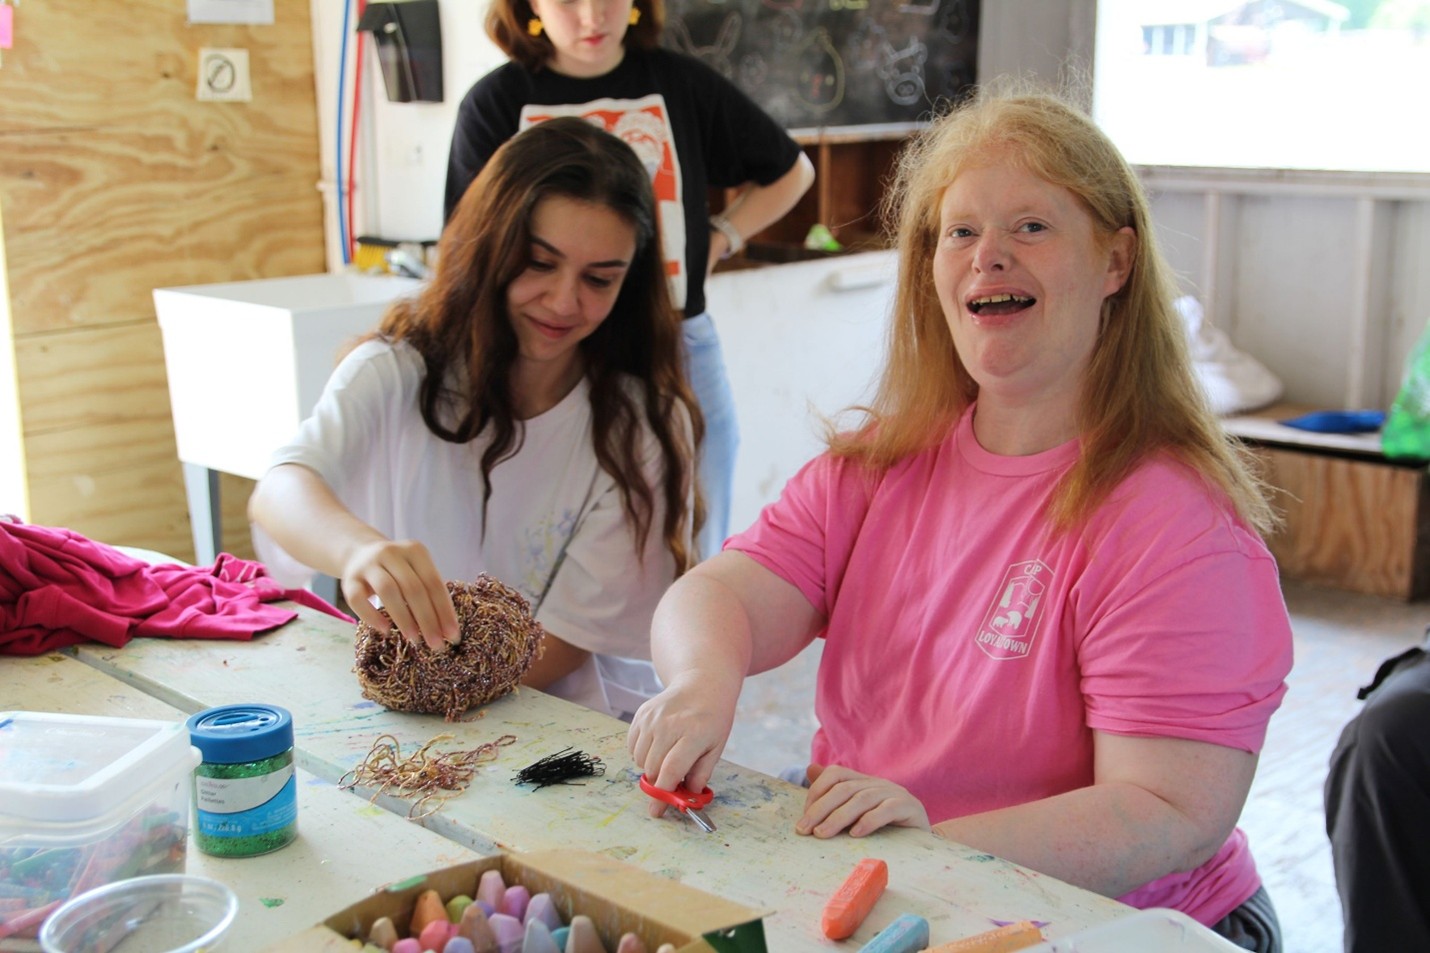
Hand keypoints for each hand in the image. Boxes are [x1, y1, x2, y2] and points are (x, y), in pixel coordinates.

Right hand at [340, 538, 458, 650]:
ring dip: (404, 618)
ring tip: (414, 639)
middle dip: (427, 619)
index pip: (433, 582)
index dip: (444, 610)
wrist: (359, 553)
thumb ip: (429, 593)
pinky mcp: (349, 579)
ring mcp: (368, 565)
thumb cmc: (397, 570)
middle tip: (436, 644)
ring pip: (388, 591)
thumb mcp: (415, 571)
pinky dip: (372, 616)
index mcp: (415, 551)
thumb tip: (447, 630)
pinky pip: (358, 599)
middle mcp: (391, 553)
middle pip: (413, 588)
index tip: (453, 635)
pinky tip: (385, 631)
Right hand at [627, 674, 739, 814]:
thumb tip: (685, 798)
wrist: (702, 685)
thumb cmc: (712, 720)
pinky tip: (658, 746)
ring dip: (650, 768)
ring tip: (667, 757)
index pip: (671, 769)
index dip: (663, 794)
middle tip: (669, 782)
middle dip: (659, 783)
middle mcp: (669, 724)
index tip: (657, 811)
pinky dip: (641, 754)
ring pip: (640, 759)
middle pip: (653, 767)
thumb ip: (700, 774)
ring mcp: (652, 718)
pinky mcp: (641, 714)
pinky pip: (632, 747)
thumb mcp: (716, 748)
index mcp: (694, 733)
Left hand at [796, 763, 930, 837]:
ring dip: (839, 817)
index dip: (816, 792)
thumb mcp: (857, 813)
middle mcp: (878, 783)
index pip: (835, 774)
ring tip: (822, 834)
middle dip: (821, 808)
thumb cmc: (885, 828)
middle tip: (805, 830)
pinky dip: (869, 821)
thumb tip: (809, 769)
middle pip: (844, 788)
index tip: (804, 818)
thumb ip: (834, 793)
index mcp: (864, 781)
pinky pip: (887, 810)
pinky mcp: (910, 808)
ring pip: (862, 799)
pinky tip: (856, 834)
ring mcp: (895, 793)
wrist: (923, 841)